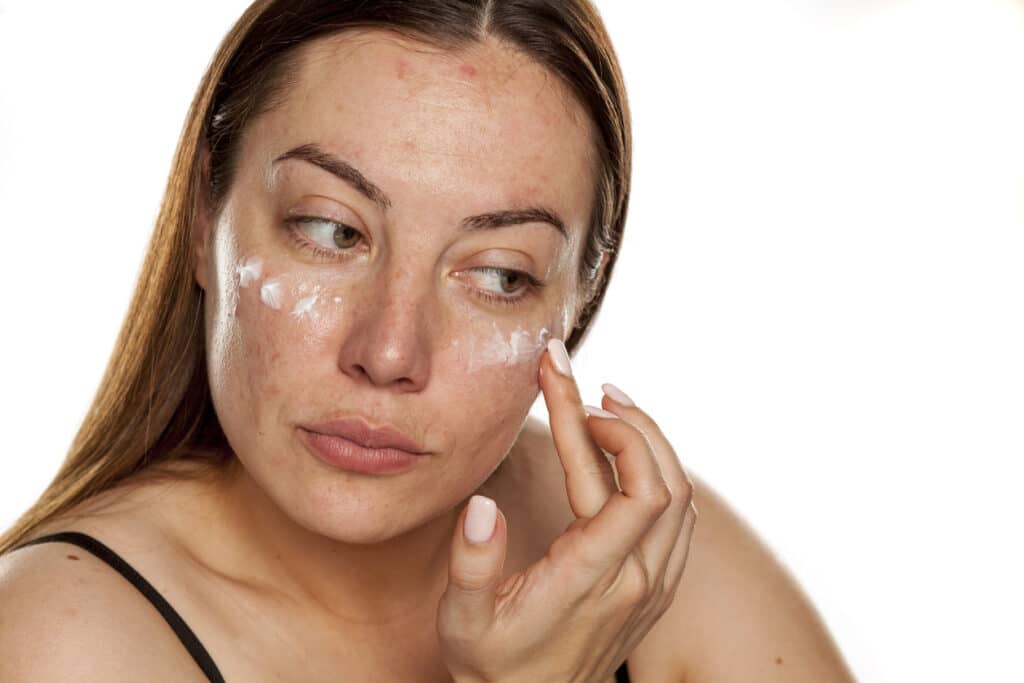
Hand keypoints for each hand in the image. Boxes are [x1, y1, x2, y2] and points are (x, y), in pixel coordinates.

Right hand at [437, 338, 697, 682]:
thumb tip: (482, 504)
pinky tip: (626, 455)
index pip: (634, 487)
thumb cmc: (495, 666)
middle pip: (666, 480)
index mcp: (593, 577)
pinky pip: (679, 518)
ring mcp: (654, 585)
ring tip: (606, 408)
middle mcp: (638, 579)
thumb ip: (473, 563)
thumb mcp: (464, 621)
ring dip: (650, 443)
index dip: (612, 429)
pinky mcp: (656, 589)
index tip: (570, 383)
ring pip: (682, 497)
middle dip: (629, 420)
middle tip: (587, 386)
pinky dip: (659, 472)